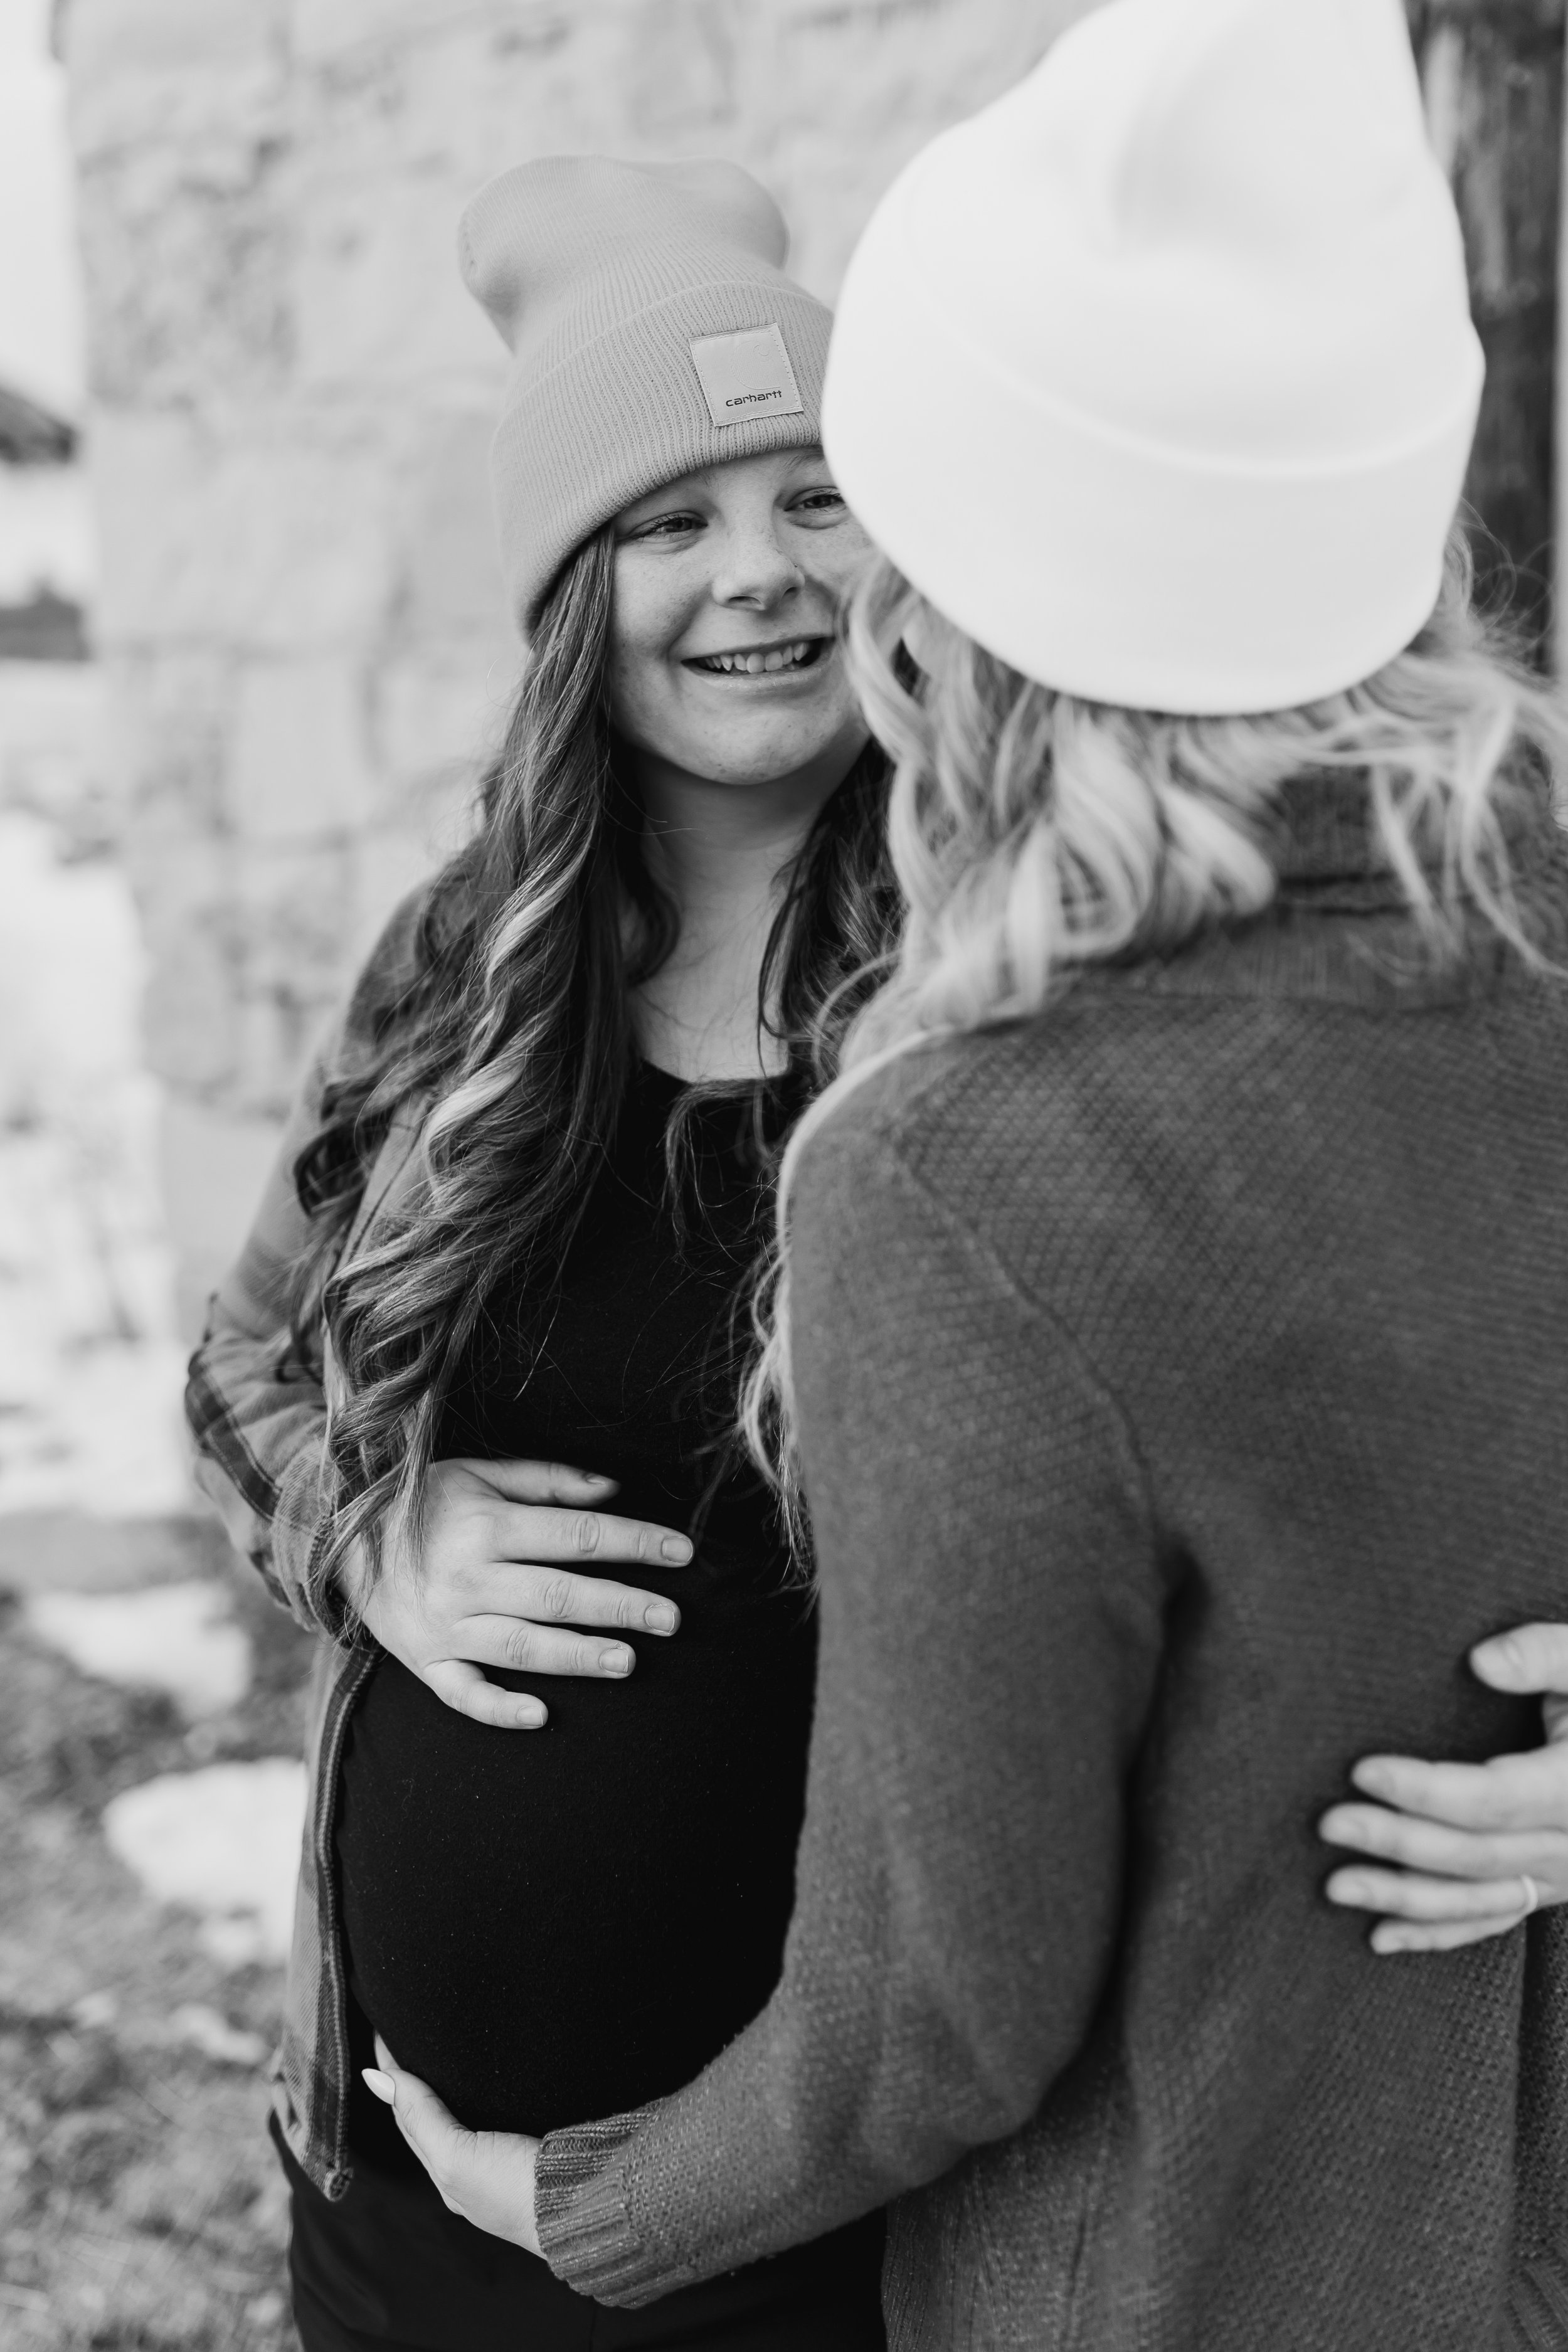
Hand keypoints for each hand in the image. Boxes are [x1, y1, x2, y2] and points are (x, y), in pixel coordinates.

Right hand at [343, 1458, 688, 1729]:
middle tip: (673, 1618)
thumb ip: (547, 1479)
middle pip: (558, 1593)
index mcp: (486, 1524)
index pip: (577, 1535)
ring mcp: (445, 1625)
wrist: (336, 1540)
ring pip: (522, 1645)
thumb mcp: (479, 1473)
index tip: (683, 1552)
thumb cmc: (424, 1503)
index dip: (634, 1542)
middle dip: (621, 1605)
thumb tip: (613, 1489)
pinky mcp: (426, 1662)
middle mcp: (468, 1577)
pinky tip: (541, 1715)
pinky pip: (464, 1693)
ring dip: (577, 1656)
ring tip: (629, 1662)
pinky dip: (500, 1707)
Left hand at [363, 2038, 541, 2254]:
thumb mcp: (457, 2158)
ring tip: (444, 2040)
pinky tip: (496, 2063)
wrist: (583, 2205)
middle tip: (406, 2030)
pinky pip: (501, 2103)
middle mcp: (475, 2165)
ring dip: (452, 2079)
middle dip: (417, 2078)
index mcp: (452, 2175)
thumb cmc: (516, 2193)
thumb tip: (374, 2079)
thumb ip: (421, 2117)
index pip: (411, 2117)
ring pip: (466, 2107)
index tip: (383, 2034)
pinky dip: (488, 2083)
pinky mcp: (539, 2133)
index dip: (394, 2077)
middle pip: (435, 2113)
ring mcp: (507, 2151)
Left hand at [1321, 1624, 1567, 1952]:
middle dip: (1396, 1843)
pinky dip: (1439, 1933)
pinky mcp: (1555, 1885)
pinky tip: (1381, 1937)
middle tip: (1327, 1824)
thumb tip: (1480, 1662)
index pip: (1492, 1799)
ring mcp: (1567, 1874)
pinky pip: (1496, 1918)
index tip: (1362, 1771)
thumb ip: (1542, 1654)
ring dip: (1404, 1899)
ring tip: (1334, 1886)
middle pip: (1474, 1854)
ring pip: (1479, 1899)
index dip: (1425, 1789)